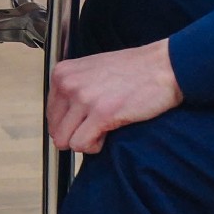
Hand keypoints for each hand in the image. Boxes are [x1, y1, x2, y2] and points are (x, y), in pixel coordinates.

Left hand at [47, 40, 182, 153]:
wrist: (163, 67)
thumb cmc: (133, 70)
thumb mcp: (91, 70)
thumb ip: (73, 89)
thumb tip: (62, 119)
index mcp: (63, 73)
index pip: (50, 114)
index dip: (69, 124)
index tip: (85, 121)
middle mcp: (68, 84)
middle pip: (55, 130)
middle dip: (75, 134)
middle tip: (96, 127)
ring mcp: (84, 99)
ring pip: (65, 141)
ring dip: (85, 141)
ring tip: (103, 129)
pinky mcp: (101, 114)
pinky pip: (82, 145)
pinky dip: (95, 146)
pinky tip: (108, 133)